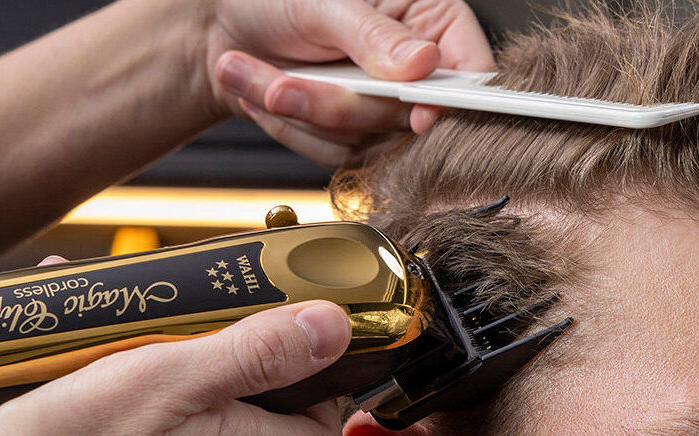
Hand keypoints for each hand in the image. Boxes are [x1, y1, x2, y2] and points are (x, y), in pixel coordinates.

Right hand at [0, 298, 349, 435]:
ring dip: (190, 355)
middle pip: (263, 412)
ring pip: (206, 405)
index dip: (327, 392)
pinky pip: (158, 412)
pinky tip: (104, 347)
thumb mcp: (174, 380)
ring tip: (154, 320)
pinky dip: (145, 372)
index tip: (309, 341)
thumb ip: (256, 355)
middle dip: (249, 353)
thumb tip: (332, 329)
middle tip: (220, 310)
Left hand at [205, 0, 494, 166]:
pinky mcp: (354, 136)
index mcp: (431, 18)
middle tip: (280, 86)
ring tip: (255, 79)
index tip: (420, 118)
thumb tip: (422, 64)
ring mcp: (383, 108)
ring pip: (365, 141)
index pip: (468, 72)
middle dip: (338, 104)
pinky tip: (266, 99)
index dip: (450, 103)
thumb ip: (373, 36)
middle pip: (407, 117)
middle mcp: (414, 70)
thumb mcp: (324, 2)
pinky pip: (336, 156)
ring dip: (302, 116)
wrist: (229, 28)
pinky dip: (294, 132)